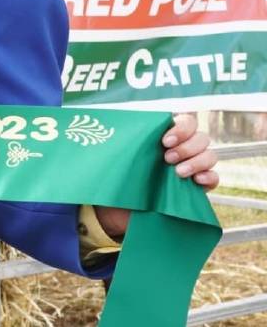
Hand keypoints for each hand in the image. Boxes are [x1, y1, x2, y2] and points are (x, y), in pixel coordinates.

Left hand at [95, 112, 218, 237]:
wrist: (119, 210)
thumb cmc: (119, 178)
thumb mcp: (121, 157)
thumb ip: (131, 140)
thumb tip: (121, 125)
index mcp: (166, 137)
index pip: (187, 122)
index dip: (182, 128)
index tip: (165, 141)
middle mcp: (182, 150)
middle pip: (201, 138)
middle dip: (187, 147)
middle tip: (168, 158)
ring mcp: (192, 168)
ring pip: (210, 155)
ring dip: (196, 161)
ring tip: (178, 172)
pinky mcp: (197, 189)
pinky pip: (214, 178)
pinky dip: (208, 177)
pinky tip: (196, 181)